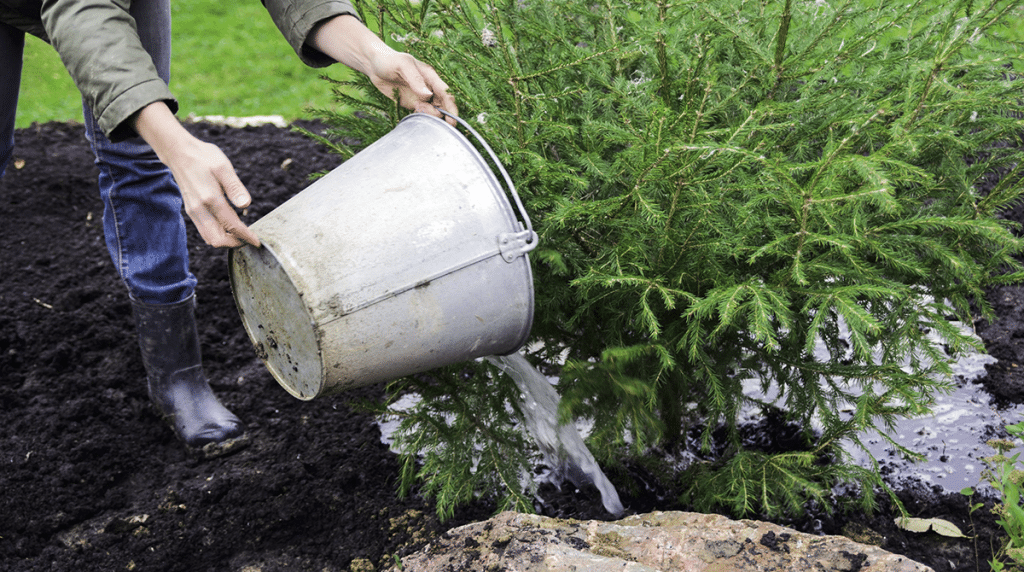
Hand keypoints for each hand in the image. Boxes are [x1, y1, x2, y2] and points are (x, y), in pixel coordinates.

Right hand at [133, 102, 259, 248]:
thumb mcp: (223, 167)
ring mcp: (193, 211)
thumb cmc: (203, 157)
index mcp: (210, 199)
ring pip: (209, 238)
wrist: (179, 152)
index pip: (231, 226)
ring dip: (225, 241)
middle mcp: (199, 209)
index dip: (246, 236)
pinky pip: (204, 231)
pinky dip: (217, 234)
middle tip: (249, 239)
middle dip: (234, 243)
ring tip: (241, 235)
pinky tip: (229, 227)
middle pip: (216, 240)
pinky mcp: (191, 210)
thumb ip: (235, 187)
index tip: (257, 242)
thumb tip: (246, 205)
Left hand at [365, 49, 457, 122]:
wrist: (374, 66)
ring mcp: (421, 97)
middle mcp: (429, 88)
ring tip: (415, 108)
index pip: (446, 93)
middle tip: (423, 111)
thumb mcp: (402, 65)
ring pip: (433, 112)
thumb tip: (428, 95)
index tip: (452, 121)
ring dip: (429, 116)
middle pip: (442, 105)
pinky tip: (413, 111)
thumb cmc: (389, 60)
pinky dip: (421, 117)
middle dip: (439, 114)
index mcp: (430, 77)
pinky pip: (422, 114)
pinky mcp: (412, 104)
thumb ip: (415, 79)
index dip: (451, 107)